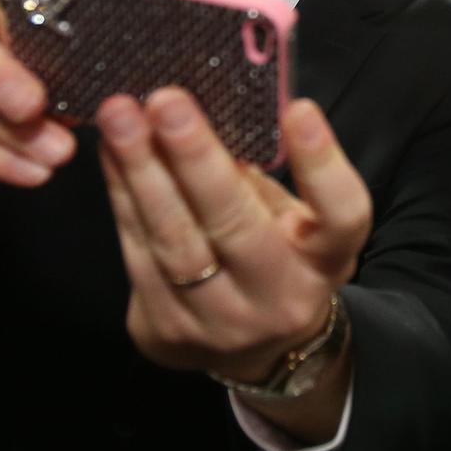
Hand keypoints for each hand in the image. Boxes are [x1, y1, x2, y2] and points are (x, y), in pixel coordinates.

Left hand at [96, 88, 369, 384]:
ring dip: (141, 170)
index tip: (298, 109)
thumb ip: (255, 172)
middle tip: (166, 101)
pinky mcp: (167, 331)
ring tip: (119, 117)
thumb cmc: (272, 253)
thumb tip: (203, 107)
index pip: (341, 216)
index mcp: (324, 260)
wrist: (250, 348)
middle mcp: (280, 297)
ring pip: (175, 240)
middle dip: (195, 157)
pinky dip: (121, 194)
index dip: (321, 165)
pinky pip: (137, 252)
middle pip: (237, 226)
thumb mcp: (288, 217)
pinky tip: (109, 151)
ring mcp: (221, 322)